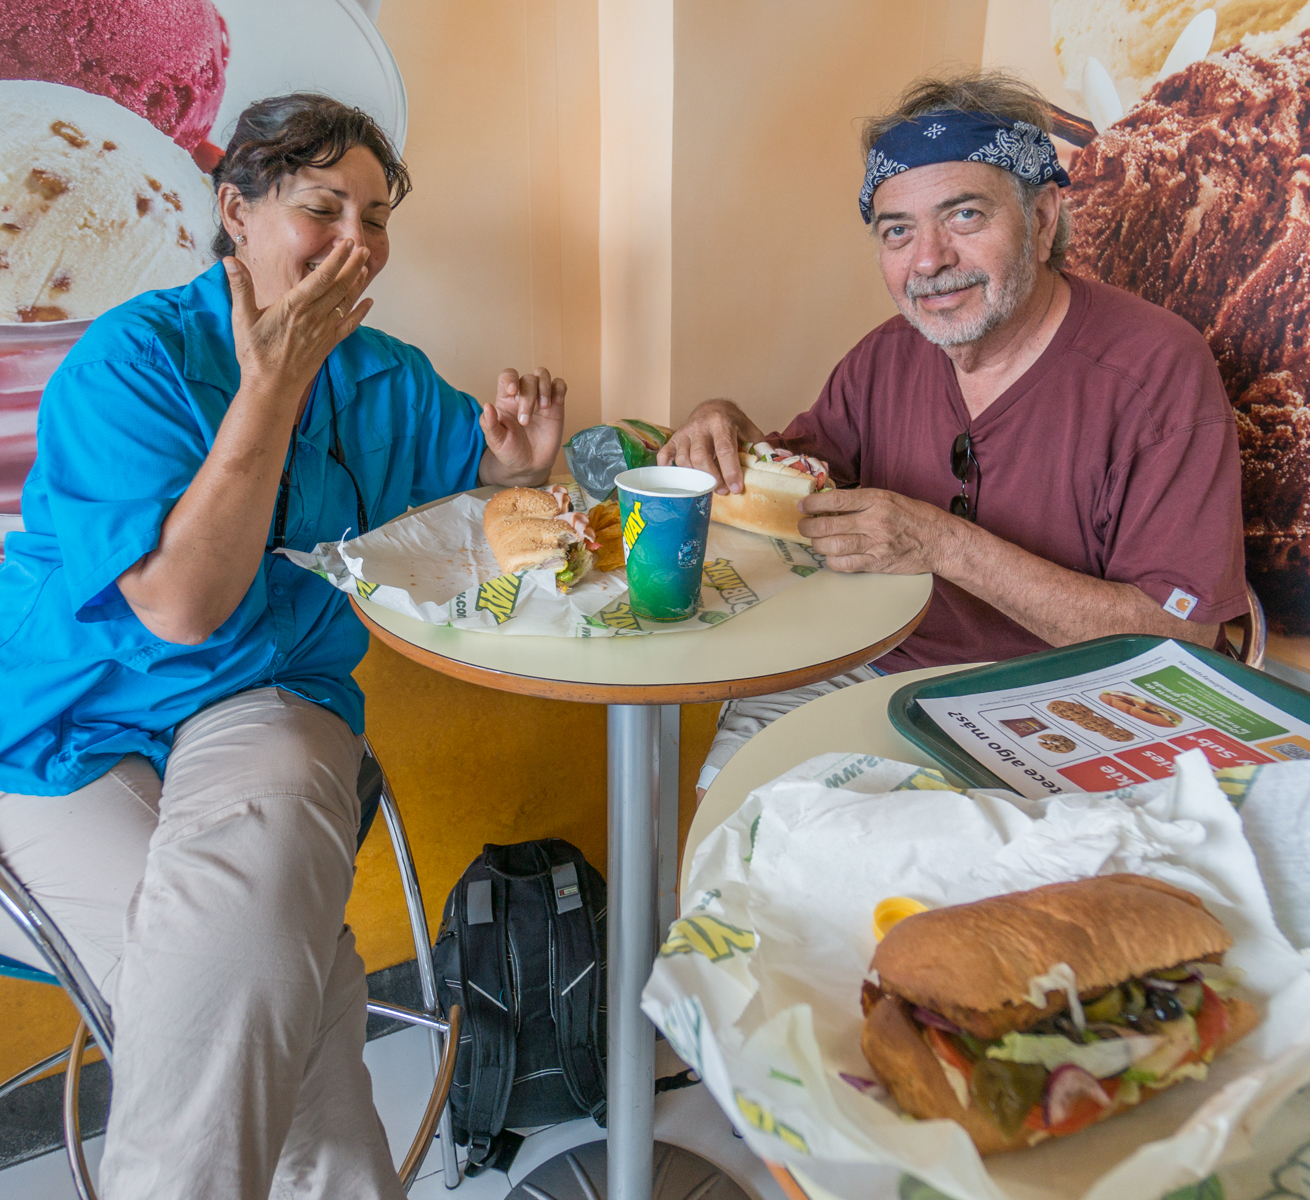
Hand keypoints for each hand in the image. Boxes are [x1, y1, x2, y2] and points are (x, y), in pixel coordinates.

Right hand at [226, 239, 372, 402]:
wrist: (271, 387)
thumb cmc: (255, 353)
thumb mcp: (242, 318)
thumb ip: (240, 287)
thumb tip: (229, 261)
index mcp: (295, 305)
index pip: (322, 277)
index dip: (337, 259)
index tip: (347, 244)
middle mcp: (314, 316)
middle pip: (339, 286)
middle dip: (353, 265)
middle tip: (363, 248)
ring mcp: (324, 330)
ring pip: (346, 302)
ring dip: (357, 283)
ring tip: (365, 266)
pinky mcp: (328, 344)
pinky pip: (349, 325)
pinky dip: (361, 312)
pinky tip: (369, 302)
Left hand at [479, 368, 565, 484]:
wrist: (529, 465)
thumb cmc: (510, 451)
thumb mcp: (496, 441)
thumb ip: (489, 424)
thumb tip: (487, 406)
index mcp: (506, 400)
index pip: (507, 376)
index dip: (510, 378)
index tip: (513, 391)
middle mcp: (523, 395)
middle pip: (527, 379)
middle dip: (528, 398)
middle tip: (525, 422)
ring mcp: (540, 399)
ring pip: (542, 375)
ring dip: (544, 388)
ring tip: (544, 408)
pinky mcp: (556, 405)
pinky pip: (560, 385)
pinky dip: (559, 389)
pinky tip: (556, 403)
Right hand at [657, 399, 762, 493]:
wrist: (712, 406)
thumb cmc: (732, 421)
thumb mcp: (749, 429)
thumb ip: (759, 446)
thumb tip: (772, 465)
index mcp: (722, 422)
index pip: (724, 449)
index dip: (730, 471)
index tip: (736, 488)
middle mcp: (700, 426)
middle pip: (700, 456)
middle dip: (711, 477)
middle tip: (722, 491)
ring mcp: (685, 432)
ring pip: (683, 459)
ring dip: (694, 477)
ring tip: (705, 487)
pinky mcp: (674, 438)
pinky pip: (665, 454)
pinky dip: (668, 468)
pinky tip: (677, 478)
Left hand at [797, 488, 954, 574]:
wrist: (939, 540)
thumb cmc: (914, 516)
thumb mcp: (889, 498)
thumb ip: (862, 500)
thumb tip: (830, 501)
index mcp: (876, 500)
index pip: (836, 500)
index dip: (813, 503)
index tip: (802, 505)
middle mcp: (874, 521)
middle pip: (827, 525)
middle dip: (808, 527)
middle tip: (803, 526)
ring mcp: (875, 544)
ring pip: (831, 546)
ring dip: (817, 544)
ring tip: (815, 540)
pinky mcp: (876, 563)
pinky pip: (844, 564)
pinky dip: (831, 561)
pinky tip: (831, 555)